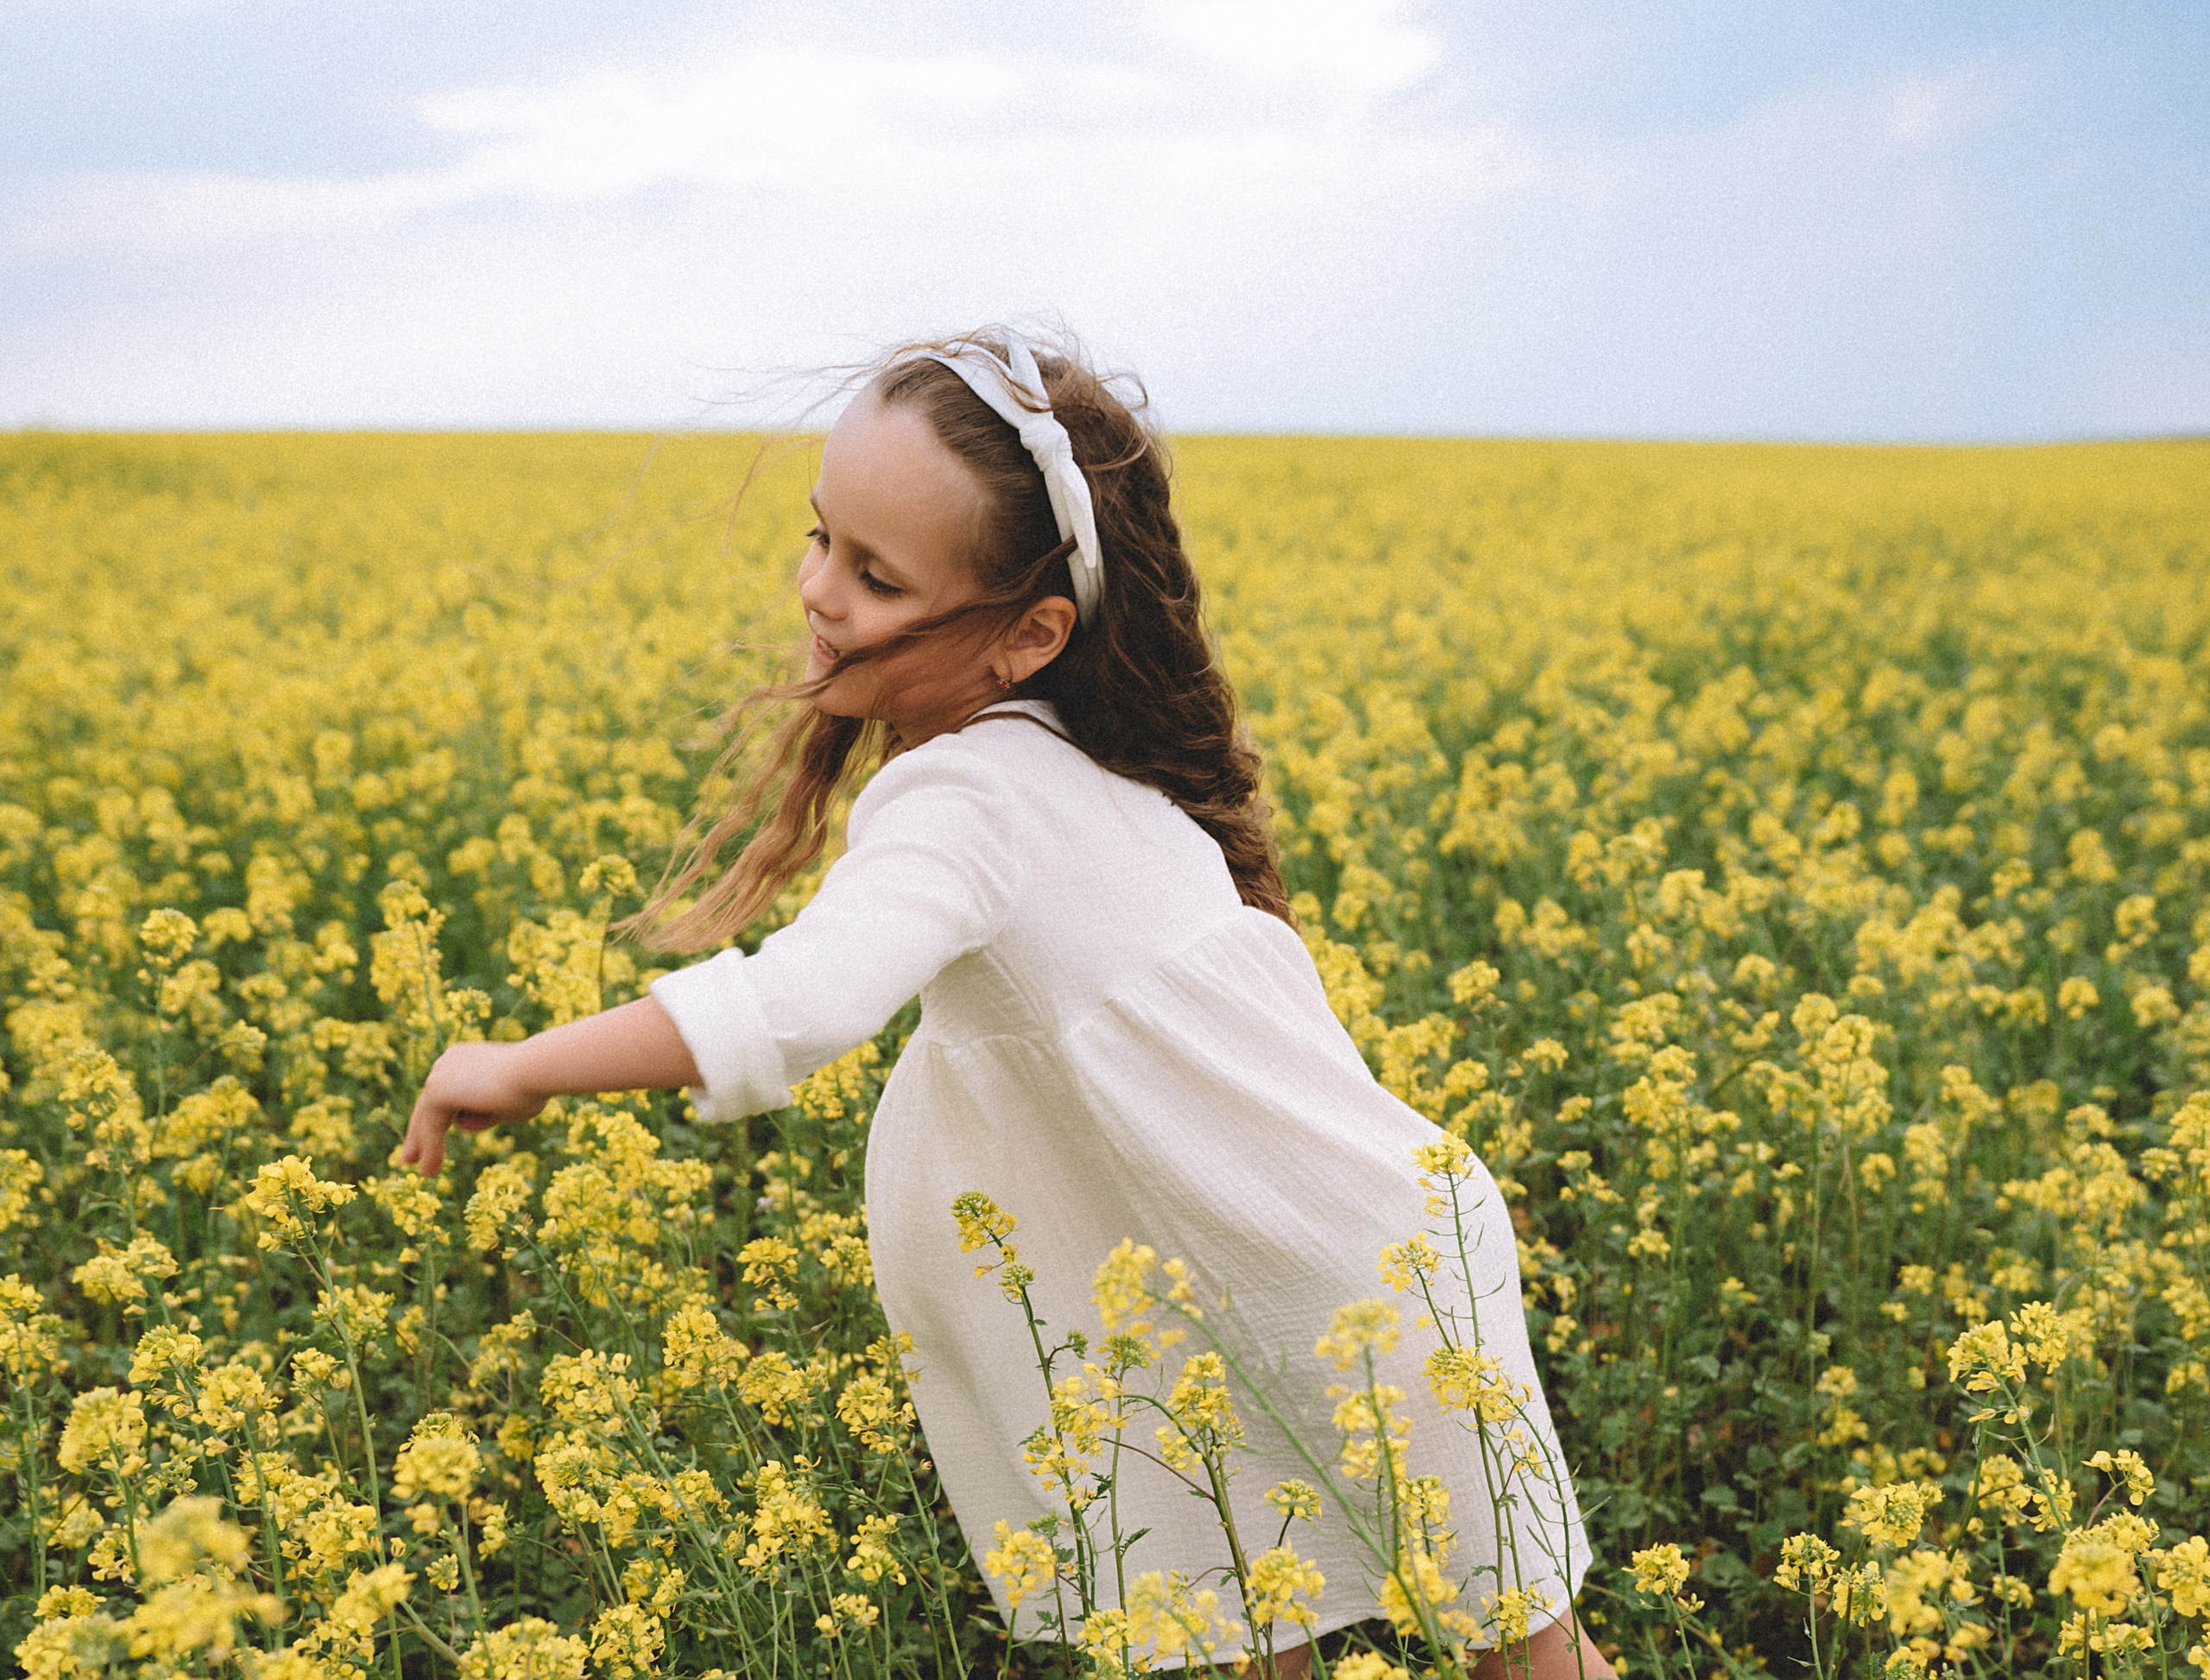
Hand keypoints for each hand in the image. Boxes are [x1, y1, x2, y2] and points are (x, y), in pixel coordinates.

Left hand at [400, 1040, 547, 1176]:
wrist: (536, 1070)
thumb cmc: (533, 1086)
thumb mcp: (507, 1105)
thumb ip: (485, 1113)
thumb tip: (464, 1124)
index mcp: (465, 1058)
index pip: (445, 1091)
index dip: (436, 1118)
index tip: (430, 1136)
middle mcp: (448, 1062)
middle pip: (427, 1104)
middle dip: (418, 1134)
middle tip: (408, 1159)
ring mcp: (439, 1075)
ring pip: (430, 1119)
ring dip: (430, 1146)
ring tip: (428, 1174)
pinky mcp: (437, 1092)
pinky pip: (430, 1128)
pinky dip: (431, 1150)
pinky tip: (431, 1171)